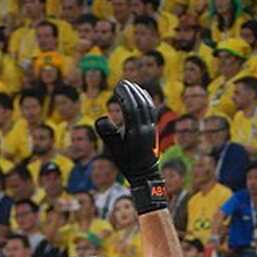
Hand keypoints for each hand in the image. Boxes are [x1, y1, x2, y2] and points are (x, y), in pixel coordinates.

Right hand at [94, 81, 166, 213]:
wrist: (144, 174)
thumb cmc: (127, 162)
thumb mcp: (114, 149)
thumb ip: (107, 133)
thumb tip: (101, 118)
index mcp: (136, 131)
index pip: (131, 108)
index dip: (124, 96)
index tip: (117, 87)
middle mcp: (146, 127)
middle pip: (140, 103)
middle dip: (131, 91)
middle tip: (122, 82)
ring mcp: (152, 128)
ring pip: (148, 105)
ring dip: (139, 93)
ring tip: (131, 85)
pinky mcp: (154, 129)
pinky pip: (152, 110)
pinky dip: (146, 100)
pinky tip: (141, 96)